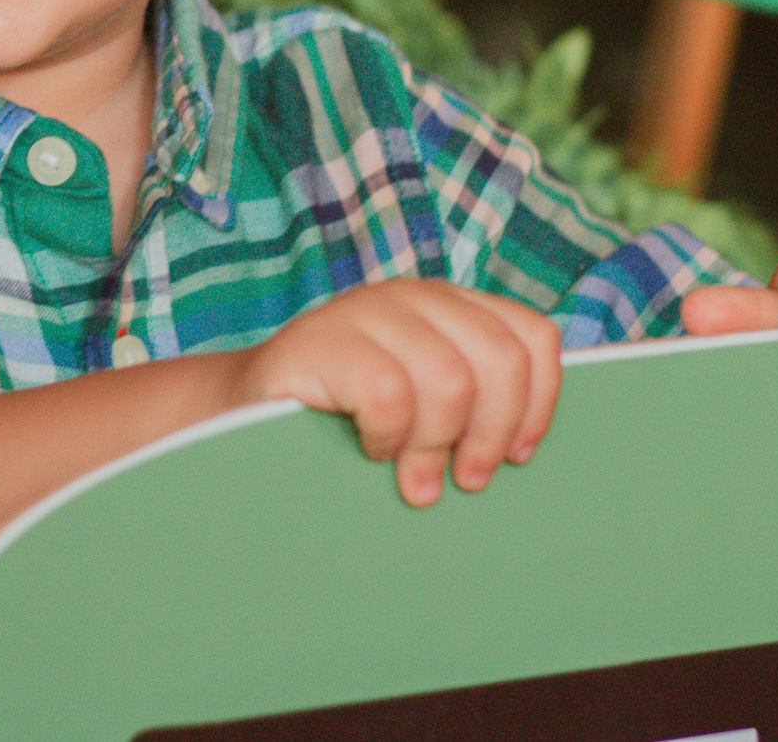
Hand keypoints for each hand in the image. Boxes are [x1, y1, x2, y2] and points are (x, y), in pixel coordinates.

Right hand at [231, 281, 559, 506]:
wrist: (239, 415)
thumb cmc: (345, 424)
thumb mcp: (423, 405)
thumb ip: (471, 404)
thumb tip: (530, 446)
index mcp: (450, 307)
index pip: (533, 337)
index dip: (538, 403)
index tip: (516, 455)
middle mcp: (414, 297)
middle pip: (501, 361)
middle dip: (491, 433)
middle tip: (467, 479)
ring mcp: (366, 311)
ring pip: (450, 380)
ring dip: (435, 445)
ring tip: (414, 478)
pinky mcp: (322, 339)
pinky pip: (388, 395)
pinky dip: (388, 437)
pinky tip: (371, 450)